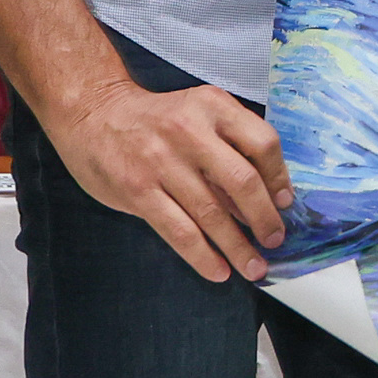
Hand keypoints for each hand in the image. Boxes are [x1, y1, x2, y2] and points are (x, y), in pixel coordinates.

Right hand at [55, 79, 298, 285]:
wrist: (92, 112)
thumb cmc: (155, 120)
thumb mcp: (198, 114)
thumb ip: (228, 147)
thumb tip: (265, 198)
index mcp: (212, 106)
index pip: (262, 142)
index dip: (279, 178)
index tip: (285, 203)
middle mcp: (189, 131)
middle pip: (242, 181)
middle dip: (265, 219)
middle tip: (274, 241)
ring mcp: (161, 161)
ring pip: (212, 213)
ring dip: (238, 247)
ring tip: (253, 268)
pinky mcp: (137, 189)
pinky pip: (179, 230)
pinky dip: (203, 256)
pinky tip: (218, 271)